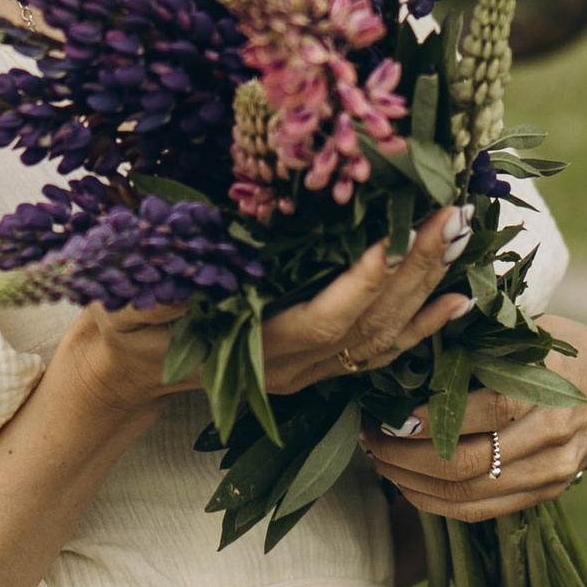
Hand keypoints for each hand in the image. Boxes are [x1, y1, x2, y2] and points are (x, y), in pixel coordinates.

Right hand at [59, 212, 474, 422]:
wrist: (127, 369)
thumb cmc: (124, 328)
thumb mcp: (127, 306)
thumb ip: (161, 291)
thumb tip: (189, 253)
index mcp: (251, 354)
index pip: (321, 321)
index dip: (360, 286)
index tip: (392, 239)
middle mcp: (293, 370)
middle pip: (369, 325)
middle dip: (414, 270)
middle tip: (450, 215)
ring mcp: (310, 371)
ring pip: (384, 336)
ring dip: (428, 287)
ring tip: (462, 237)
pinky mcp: (318, 362)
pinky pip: (382, 349)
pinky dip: (424, 324)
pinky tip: (459, 296)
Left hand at [361, 313, 586, 522]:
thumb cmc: (558, 348)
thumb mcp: (527, 332)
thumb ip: (478, 342)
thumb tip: (410, 348)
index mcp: (552, 389)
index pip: (484, 413)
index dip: (428, 420)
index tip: (387, 414)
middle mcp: (555, 439)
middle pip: (468, 464)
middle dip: (406, 456)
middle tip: (371, 438)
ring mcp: (553, 475)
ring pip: (469, 495)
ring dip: (413, 483)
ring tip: (380, 460)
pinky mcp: (546, 495)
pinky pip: (481, 512)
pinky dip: (436, 503)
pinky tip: (407, 485)